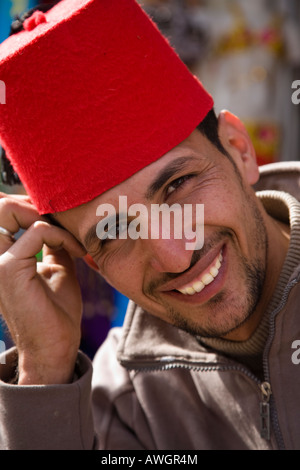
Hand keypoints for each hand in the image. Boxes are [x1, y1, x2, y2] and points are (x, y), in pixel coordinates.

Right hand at [0, 193, 85, 384]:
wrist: (55, 347)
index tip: (63, 218)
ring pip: (7, 209)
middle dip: (35, 203)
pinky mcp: (8, 268)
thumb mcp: (58, 269)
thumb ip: (54, 245)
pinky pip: (37, 231)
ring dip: (44, 214)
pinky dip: (61, 235)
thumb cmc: (57, 313)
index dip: (33, 205)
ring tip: (68, 232)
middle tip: (63, 218)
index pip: (5, 212)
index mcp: (3, 256)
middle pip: (0, 205)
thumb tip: (61, 223)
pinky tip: (76, 250)